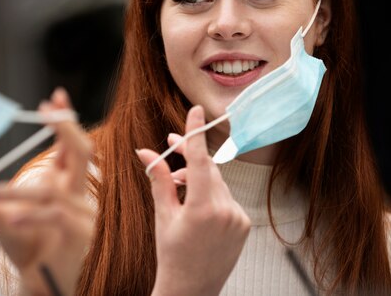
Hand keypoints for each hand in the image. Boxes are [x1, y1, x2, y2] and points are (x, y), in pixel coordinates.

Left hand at [0, 88, 94, 295]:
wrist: (43, 280)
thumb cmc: (28, 245)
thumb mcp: (0, 216)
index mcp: (67, 184)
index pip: (72, 147)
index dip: (66, 122)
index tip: (55, 98)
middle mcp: (79, 193)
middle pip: (82, 154)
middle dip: (67, 129)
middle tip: (48, 109)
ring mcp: (83, 213)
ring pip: (54, 191)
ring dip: (18, 190)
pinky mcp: (79, 234)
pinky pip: (56, 216)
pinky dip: (32, 214)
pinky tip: (11, 216)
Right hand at [136, 105, 250, 295]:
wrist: (191, 289)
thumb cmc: (171, 254)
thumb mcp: (163, 215)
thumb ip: (159, 179)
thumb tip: (146, 152)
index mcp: (202, 209)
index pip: (201, 161)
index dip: (196, 133)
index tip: (196, 111)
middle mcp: (225, 211)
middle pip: (208, 169)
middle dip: (190, 156)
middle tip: (171, 145)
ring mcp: (238, 218)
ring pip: (217, 182)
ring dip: (199, 177)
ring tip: (178, 183)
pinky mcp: (244, 223)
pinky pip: (226, 197)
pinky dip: (211, 193)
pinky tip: (196, 203)